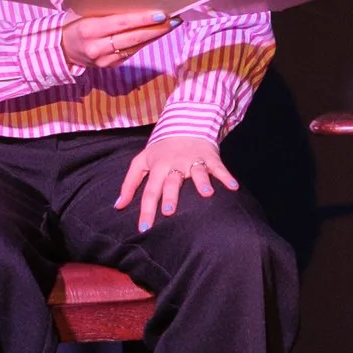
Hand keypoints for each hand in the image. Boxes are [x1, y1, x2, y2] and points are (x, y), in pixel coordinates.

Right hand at [62, 9, 174, 70]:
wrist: (61, 49)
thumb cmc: (75, 23)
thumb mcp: (83, 13)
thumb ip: (105, 10)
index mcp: (89, 30)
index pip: (121, 24)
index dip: (143, 19)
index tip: (161, 14)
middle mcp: (97, 48)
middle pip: (133, 38)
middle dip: (157, 29)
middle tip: (175, 19)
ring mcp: (104, 60)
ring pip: (135, 47)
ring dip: (155, 36)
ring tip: (172, 24)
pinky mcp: (110, 67)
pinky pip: (131, 53)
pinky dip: (145, 42)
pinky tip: (157, 33)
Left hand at [115, 136, 237, 232]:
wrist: (184, 124)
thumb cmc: (161, 149)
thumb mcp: (141, 161)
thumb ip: (129, 183)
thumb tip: (118, 206)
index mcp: (158, 167)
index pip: (150, 190)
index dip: (146, 209)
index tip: (144, 228)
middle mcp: (175, 164)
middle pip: (172, 182)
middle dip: (171, 196)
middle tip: (170, 212)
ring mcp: (194, 160)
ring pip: (197, 172)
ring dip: (202, 182)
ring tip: (207, 194)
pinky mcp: (210, 156)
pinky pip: (219, 167)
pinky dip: (227, 176)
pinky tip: (233, 187)